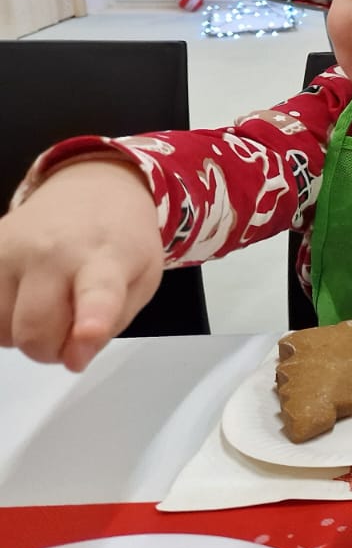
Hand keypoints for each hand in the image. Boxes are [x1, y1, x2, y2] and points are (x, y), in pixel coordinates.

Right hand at [0, 161, 164, 369]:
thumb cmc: (121, 240)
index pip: (98, 293)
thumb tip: (73, 359)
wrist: (93, 187)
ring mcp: (12, 248)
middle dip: (51, 350)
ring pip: (2, 328)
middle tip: (71, 334)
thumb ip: (111, 326)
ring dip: (25, 332)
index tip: (89, 332)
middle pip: (34, 329)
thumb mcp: (142, 281)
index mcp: (107, 258)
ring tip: (50, 303)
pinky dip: (4, 318)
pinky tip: (25, 295)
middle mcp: (54, 250)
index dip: (93, 319)